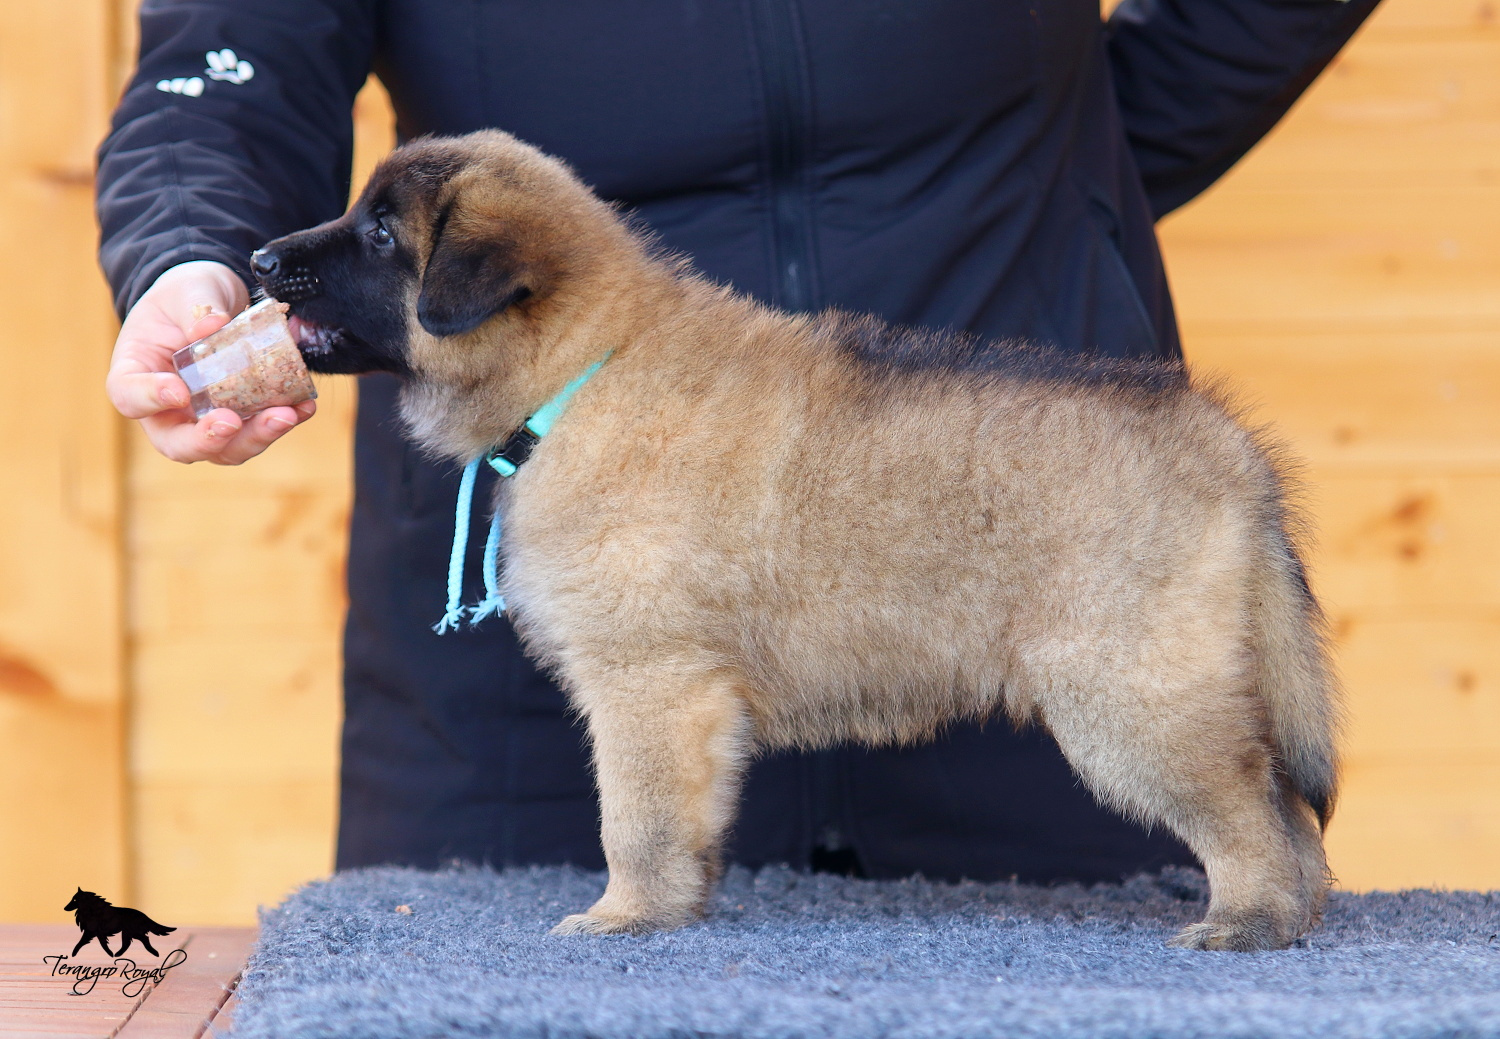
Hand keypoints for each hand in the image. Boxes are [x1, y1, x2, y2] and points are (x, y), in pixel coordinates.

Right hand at [106, 260, 316, 463]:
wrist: (215, 302)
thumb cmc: (186, 296)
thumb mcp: (186, 288)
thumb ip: (195, 306)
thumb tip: (213, 324)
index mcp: (136, 373)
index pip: (129, 397)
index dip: (149, 400)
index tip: (177, 390)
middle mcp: (167, 409)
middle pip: (178, 443)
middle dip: (207, 440)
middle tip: (232, 422)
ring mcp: (205, 420)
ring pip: (225, 449)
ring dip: (256, 437)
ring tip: (285, 415)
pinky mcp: (242, 419)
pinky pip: (259, 431)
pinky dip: (282, 423)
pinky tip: (304, 406)